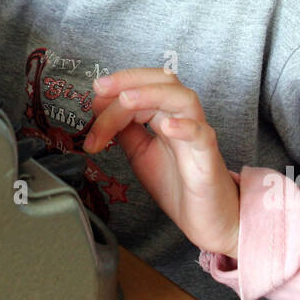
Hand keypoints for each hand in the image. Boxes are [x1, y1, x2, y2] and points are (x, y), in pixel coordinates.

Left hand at [85, 69, 239, 257]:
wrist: (208, 220)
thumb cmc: (178, 184)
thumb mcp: (140, 154)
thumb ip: (124, 131)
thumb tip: (99, 108)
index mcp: (165, 115)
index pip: (139, 90)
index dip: (111, 96)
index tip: (90, 107)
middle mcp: (182, 118)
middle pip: (163, 81)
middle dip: (129, 79)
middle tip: (101, 89)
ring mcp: (197, 136)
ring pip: (183, 99)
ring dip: (152, 94)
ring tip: (126, 100)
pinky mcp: (208, 158)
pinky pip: (201, 135)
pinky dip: (185, 127)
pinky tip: (167, 127)